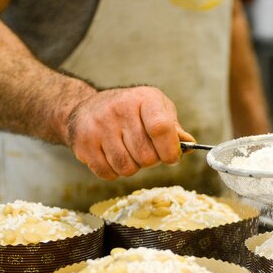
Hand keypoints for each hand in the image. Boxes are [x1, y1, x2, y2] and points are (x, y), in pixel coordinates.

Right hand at [66, 86, 194, 179]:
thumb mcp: (157, 109)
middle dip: (151, 160)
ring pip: (127, 167)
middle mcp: (120, 109)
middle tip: (146, 151)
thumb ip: (174, 129)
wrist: (86, 107)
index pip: (161, 128)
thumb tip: (189, 146)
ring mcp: (99, 126)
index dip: (170, 150)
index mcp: (144, 99)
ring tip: (129, 152)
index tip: (172, 157)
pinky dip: (114, 172)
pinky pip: (107, 173)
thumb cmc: (131, 111)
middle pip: (146, 156)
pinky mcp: (83, 142)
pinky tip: (113, 156)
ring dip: (133, 167)